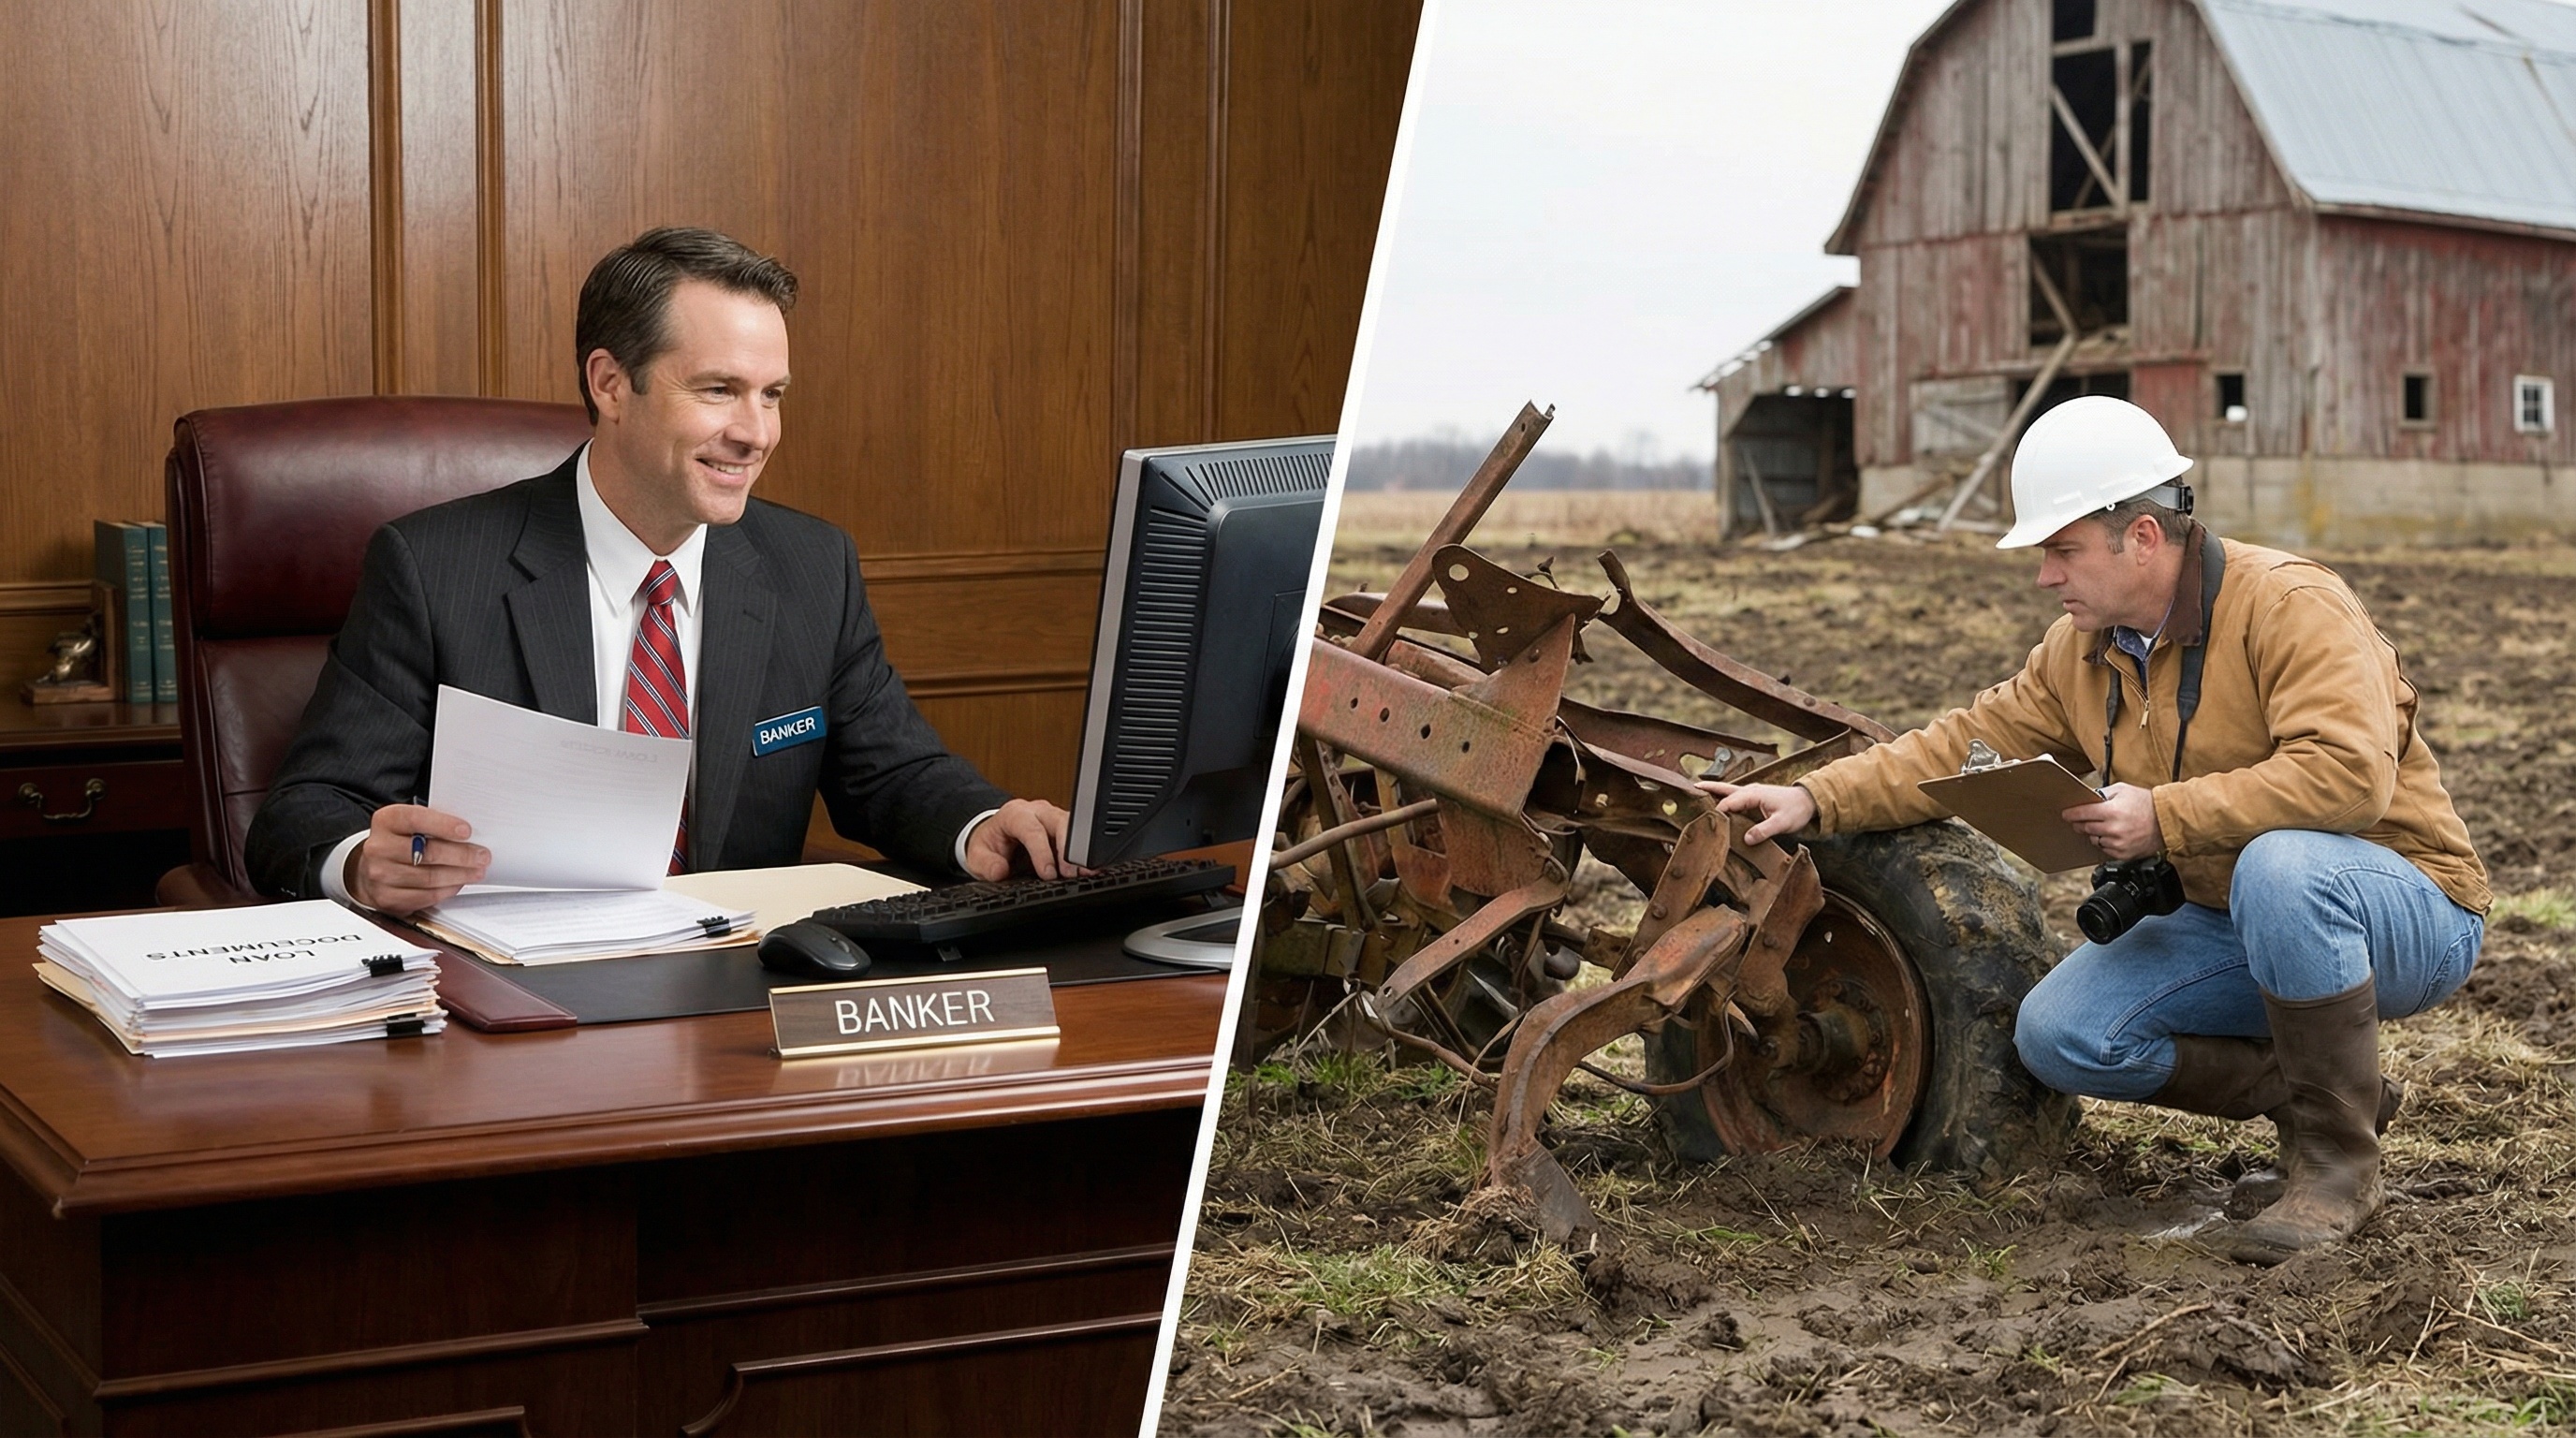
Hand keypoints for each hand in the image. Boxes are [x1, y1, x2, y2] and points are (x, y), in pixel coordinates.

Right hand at [346, 803, 487, 914]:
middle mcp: (379, 847)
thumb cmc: (399, 842)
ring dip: (459, 875)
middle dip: (461, 855)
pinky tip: (458, 883)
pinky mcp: (387, 898)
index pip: (416, 820)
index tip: (466, 831)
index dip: (443, 825)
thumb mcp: (410, 825)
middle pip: (427, 853)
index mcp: (386, 821)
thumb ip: (434, 824)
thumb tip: (471, 834)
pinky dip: (447, 890)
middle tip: (482, 856)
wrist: (371, 868)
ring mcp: (380, 874)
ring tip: (476, 871)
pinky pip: (425, 896)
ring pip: (429, 877)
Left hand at [962, 798, 1081, 880]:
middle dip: (1068, 849)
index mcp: (1015, 814)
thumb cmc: (990, 843)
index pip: (1032, 829)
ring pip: (1073, 828)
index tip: (1048, 874)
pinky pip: (1078, 837)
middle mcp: (1037, 811)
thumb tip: (1000, 871)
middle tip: (1070, 874)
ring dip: (1079, 852)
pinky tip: (1086, 869)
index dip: (1042, 852)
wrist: (995, 835)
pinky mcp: (1064, 828)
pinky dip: (1082, 854)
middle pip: (1059, 822)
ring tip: (1082, 873)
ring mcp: (1053, 818)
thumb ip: (986, 864)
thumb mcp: (977, 856)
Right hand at [1698, 780, 1816, 845]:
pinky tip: (1715, 804)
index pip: (1729, 802)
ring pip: (1727, 792)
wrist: (1809, 802)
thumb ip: (1764, 830)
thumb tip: (1746, 839)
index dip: (1717, 811)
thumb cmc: (1796, 810)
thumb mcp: (1782, 823)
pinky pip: (1733, 798)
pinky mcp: (1753, 799)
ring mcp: (1751, 793)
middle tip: (1688, 791)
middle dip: (1707, 790)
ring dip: (1712, 793)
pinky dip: (1722, 799)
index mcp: (1754, 794)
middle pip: (1723, 789)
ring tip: (1695, 796)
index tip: (1706, 821)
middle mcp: (1750, 791)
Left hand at [2064, 782, 2160, 860]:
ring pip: (2095, 840)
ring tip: (2103, 826)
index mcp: (2112, 811)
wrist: (2167, 820)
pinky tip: (2113, 835)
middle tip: (2080, 820)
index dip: (2071, 814)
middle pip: (2086, 828)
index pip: (2082, 814)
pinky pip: (2106, 850)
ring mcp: (2119, 843)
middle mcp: (2114, 829)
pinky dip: (2106, 842)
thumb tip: (2088, 798)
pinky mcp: (2124, 854)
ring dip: (2094, 833)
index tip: (2065, 814)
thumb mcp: (2123, 790)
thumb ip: (2103, 794)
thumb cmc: (2147, 804)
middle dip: (2080, 823)